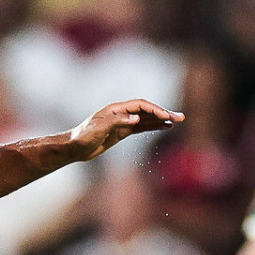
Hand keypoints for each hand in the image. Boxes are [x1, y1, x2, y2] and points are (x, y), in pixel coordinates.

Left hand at [68, 100, 184, 160]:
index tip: (167, 116)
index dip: (154, 109)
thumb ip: (117, 122)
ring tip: (177, 121)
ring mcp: (123, 122)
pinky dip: (153, 126)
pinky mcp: (122, 132)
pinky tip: (164, 127)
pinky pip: (142, 127)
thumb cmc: (83, 137)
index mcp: (116, 109)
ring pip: (146, 118)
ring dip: (161, 119)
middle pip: (147, 110)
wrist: (73, 148)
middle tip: (181, 117)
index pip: (140, 105)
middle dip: (163, 113)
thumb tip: (137, 118)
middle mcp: (121, 113)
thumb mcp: (99, 129)